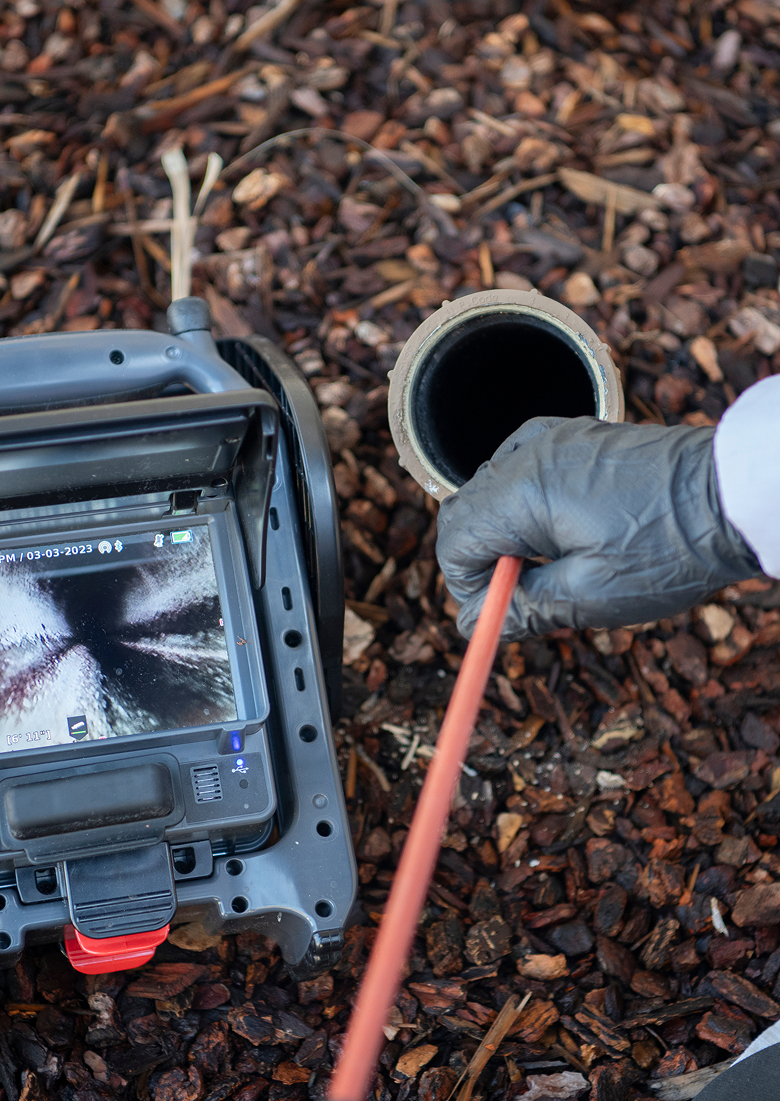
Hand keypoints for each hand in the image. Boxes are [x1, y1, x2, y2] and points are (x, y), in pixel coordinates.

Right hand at [436, 416, 759, 639]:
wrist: (733, 494)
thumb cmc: (670, 546)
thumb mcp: (591, 595)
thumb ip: (522, 608)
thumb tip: (472, 625)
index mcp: (521, 491)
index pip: (453, 540)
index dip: (466, 587)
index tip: (499, 613)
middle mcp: (526, 453)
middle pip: (463, 511)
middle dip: (480, 560)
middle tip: (523, 597)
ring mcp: (550, 438)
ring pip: (489, 490)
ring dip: (503, 533)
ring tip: (553, 567)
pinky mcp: (573, 436)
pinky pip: (520, 469)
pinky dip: (523, 504)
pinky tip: (561, 529)